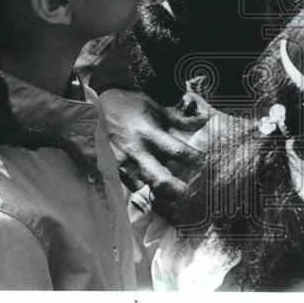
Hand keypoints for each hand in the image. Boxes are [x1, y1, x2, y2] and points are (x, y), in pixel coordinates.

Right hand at [99, 88, 206, 208]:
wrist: (96, 108)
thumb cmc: (129, 106)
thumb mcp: (154, 107)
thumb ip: (176, 119)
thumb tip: (200, 123)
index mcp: (149, 133)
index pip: (178, 151)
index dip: (195, 160)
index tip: (206, 165)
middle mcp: (137, 151)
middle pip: (161, 180)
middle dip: (179, 190)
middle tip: (193, 193)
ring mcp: (123, 164)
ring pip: (146, 189)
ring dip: (164, 195)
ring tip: (178, 196)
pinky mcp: (113, 171)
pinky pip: (133, 188)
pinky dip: (146, 191)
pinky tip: (157, 192)